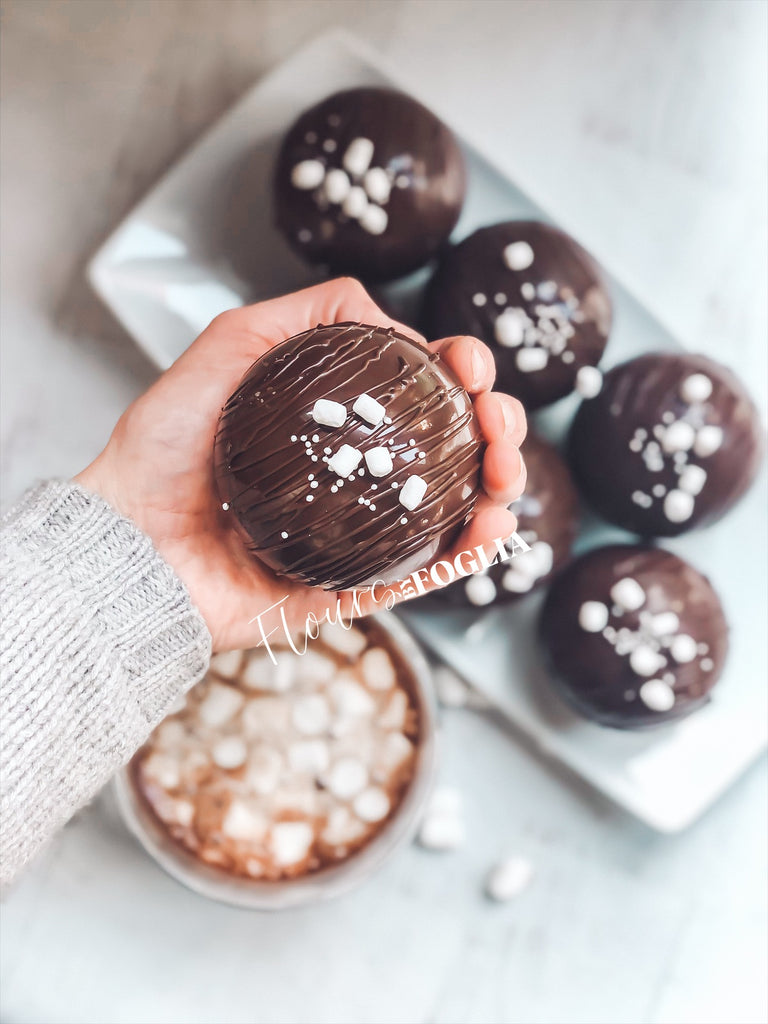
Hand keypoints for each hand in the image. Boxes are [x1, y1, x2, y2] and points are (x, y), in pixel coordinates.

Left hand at [77, 278, 526, 650]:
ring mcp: (356, 534)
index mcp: (337, 424)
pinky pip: (418, 577)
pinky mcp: (348, 588)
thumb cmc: (162, 448)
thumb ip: (303, 318)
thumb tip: (385, 314)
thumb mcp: (230, 347)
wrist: (127, 539)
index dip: (460, 374)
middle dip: (495, 430)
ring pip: (450, 513)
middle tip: (497, 426)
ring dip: (497, 491)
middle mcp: (354, 476)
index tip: (469, 366)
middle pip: (449, 450)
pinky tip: (490, 531)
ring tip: (506, 477)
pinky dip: (464, 557)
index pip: (419, 394)